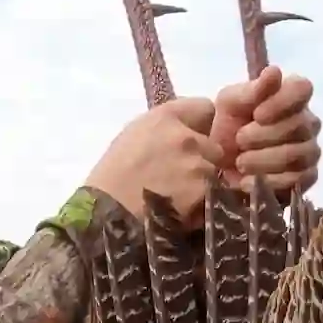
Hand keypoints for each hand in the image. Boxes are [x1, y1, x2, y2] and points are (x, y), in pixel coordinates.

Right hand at [86, 98, 223, 227]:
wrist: (110, 214)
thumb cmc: (112, 176)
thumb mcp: (133, 135)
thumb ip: (162, 128)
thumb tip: (183, 129)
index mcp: (166, 117)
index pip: (205, 108)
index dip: (201, 124)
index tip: (194, 135)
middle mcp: (187, 136)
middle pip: (213, 143)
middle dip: (203, 156)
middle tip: (182, 172)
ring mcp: (198, 165)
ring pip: (213, 170)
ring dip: (202, 180)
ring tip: (179, 193)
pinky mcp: (204, 192)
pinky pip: (212, 193)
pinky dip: (201, 200)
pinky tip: (182, 206)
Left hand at [211, 65, 320, 195]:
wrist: (218, 162)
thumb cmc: (228, 125)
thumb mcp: (230, 103)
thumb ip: (251, 89)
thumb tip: (274, 72)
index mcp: (293, 96)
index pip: (303, 89)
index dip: (281, 102)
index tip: (257, 115)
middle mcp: (308, 122)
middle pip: (299, 126)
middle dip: (263, 135)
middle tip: (239, 140)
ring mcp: (310, 150)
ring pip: (298, 154)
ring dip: (264, 160)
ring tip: (240, 162)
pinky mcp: (307, 177)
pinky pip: (298, 179)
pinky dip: (269, 182)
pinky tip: (247, 181)